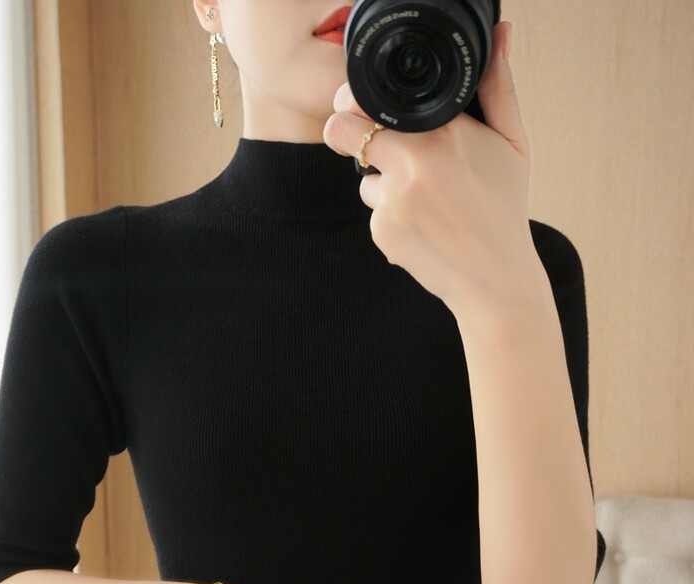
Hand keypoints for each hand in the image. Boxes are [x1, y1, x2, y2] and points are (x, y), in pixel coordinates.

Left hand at [322, 21, 541, 315]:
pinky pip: (373, 213)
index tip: (363, 108)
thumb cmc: (505, 208)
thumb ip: (498, 87)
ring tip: (427, 201)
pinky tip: (423, 226)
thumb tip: (500, 35)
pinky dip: (391, 217)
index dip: (357, 102)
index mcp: (441, 133)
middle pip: (340, 131)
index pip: (368, 101)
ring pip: (363, 178)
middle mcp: (410, 164)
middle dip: (347, 133)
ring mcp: (391, 202)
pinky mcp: (381, 234)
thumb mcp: (512, 143)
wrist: (495, 278)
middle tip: (371, 144)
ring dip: (383, 183)